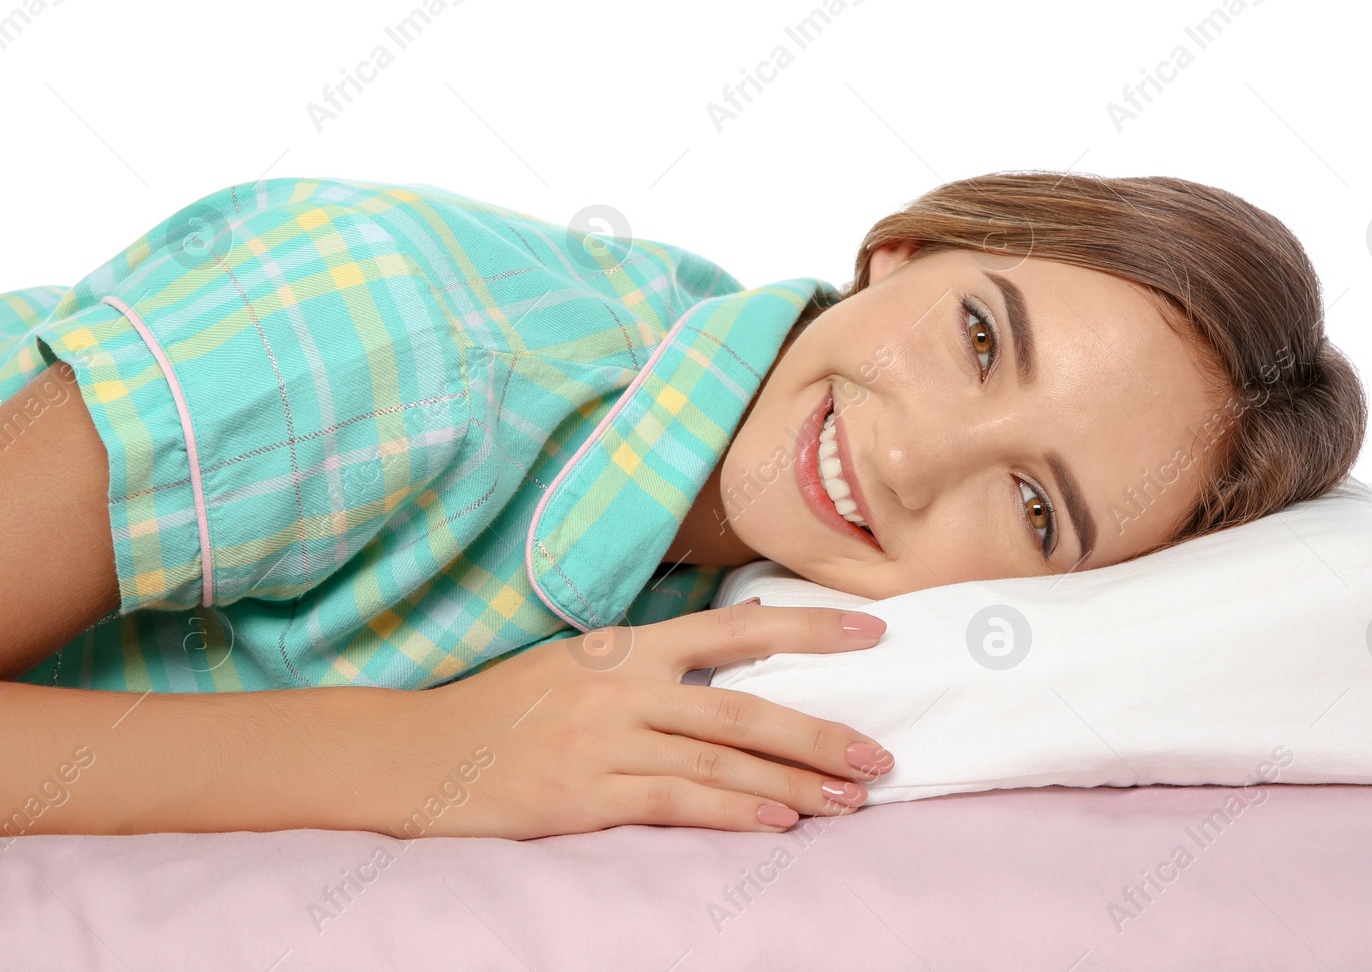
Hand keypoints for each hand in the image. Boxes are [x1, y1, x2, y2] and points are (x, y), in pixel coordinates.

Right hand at [399, 599, 895, 839]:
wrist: (415, 754)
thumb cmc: (505, 709)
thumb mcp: (577, 664)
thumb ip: (651, 663)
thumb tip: (737, 653)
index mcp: (624, 647)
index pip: (734, 627)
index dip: (809, 626)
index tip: (874, 629)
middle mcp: (621, 688)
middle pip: (742, 707)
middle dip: (818, 734)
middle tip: (878, 756)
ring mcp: (602, 743)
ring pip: (719, 761)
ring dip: (792, 784)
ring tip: (850, 801)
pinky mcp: (583, 798)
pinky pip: (675, 804)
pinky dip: (732, 814)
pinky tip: (778, 823)